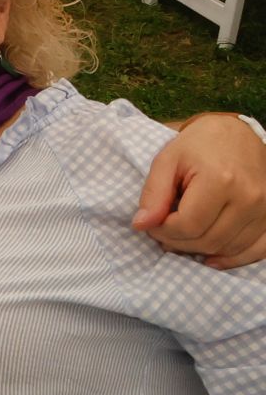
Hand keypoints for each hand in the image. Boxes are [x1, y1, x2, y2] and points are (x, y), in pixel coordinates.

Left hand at [135, 115, 265, 268]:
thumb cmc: (198, 146)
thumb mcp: (167, 161)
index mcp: (221, 180)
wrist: (237, 135)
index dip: (163, 231)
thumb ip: (153, 193)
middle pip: (208, 241)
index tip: (151, 224)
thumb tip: (141, 225)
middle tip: (162, 232)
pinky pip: (257, 251)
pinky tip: (212, 258)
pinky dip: (233, 259)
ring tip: (181, 237)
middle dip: (178, 242)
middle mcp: (248, 198)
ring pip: (228, 248)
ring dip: (200, 250)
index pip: (188, 225)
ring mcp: (265, 209)